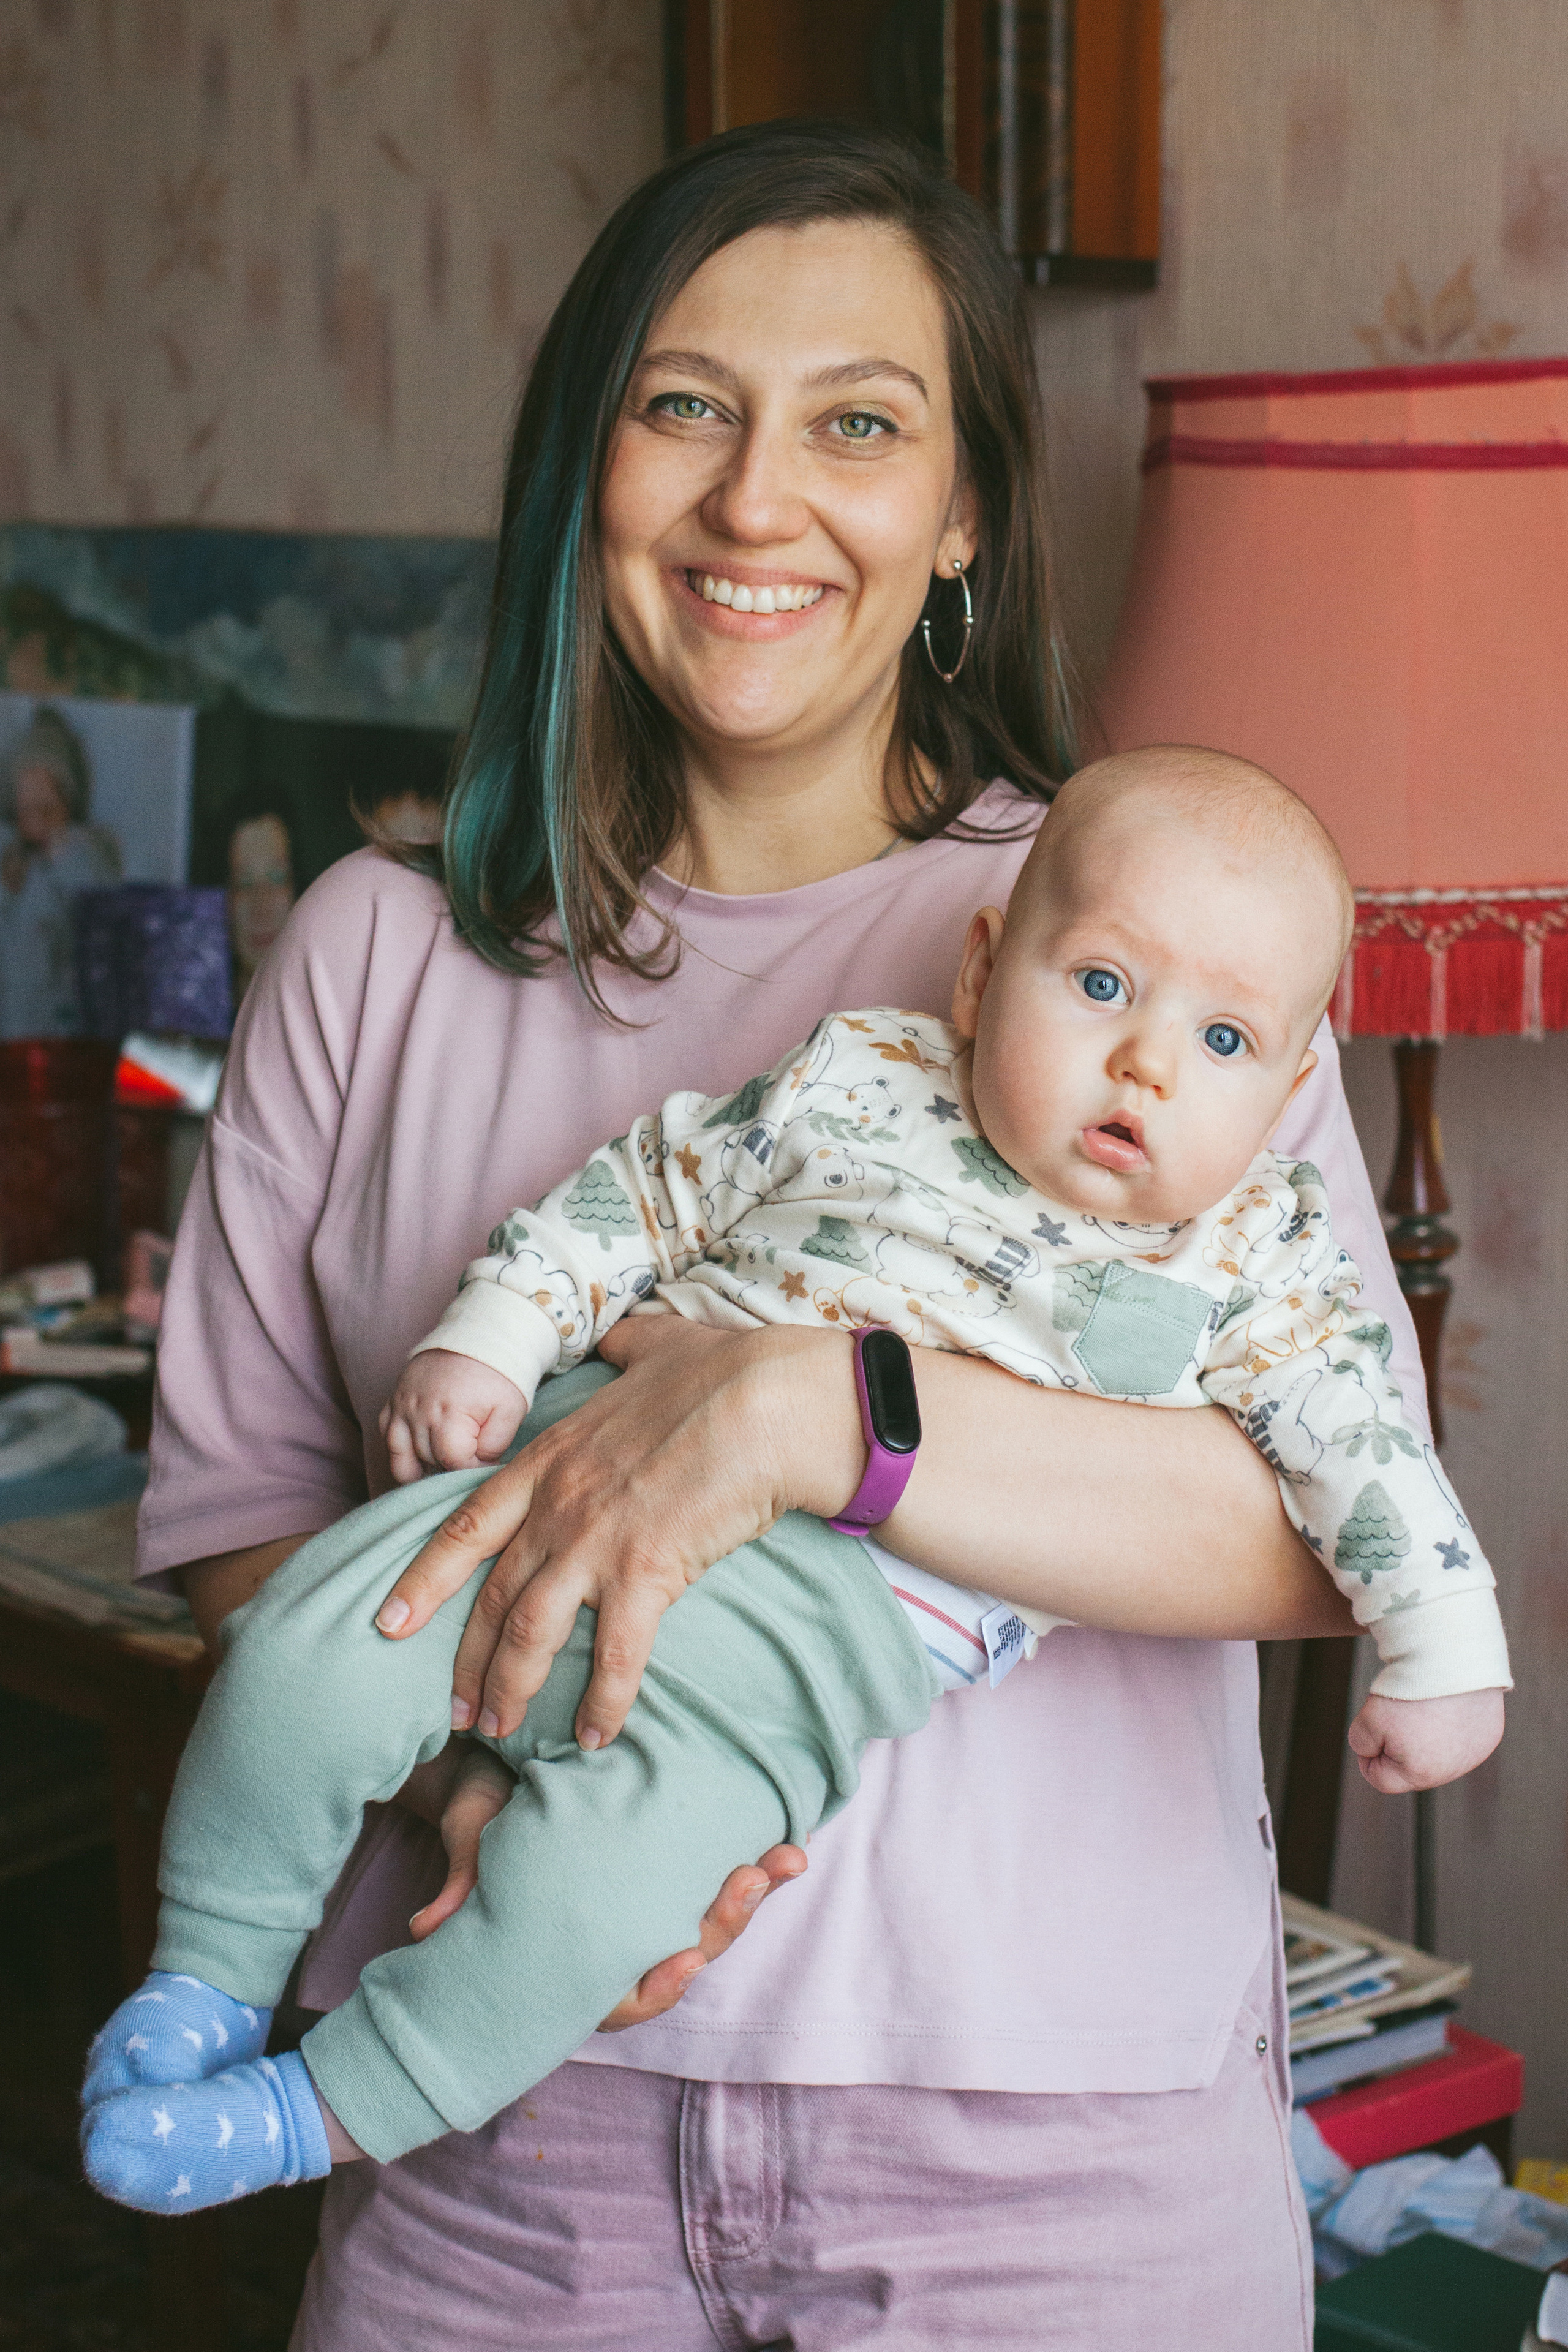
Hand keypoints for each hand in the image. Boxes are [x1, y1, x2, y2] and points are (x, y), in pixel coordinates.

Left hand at [373, 1316, 863, 1749]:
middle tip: (453, 1710)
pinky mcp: (647, 1571)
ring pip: (530, 1630)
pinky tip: (597, 1738)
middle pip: (491, 1595)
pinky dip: (601, 1702)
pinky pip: (613, 1655)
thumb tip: (625, 1339)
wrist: (773, 1399)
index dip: (423, 1580)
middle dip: (465, 1660)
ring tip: (499, 1730)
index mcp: (550, 1457)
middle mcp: (558, 1504)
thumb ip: (625, 1348)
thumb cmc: (724, 1370)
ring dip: (511, 1688)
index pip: (464, 1526)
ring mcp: (596, 1539)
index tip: (389, 1622)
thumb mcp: (654, 1345)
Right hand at [379, 1349, 528, 1484]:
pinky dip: (400, 1450)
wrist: (479, 1336)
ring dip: (424, 1464)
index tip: (486, 1460)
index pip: (453, 1462)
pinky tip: (419, 1454)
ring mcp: (402, 1406)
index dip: (472, 1468)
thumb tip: (479, 1466)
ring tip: (446, 1460)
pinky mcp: (394, 1400)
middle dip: (451, 1465)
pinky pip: (386, 1436)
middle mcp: (418, 1411)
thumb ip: (494, 1445)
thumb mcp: (510, 1410)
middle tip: (470, 1456)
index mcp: (449, 1413)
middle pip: (428, 1460)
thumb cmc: (498, 1374)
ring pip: (401, 1456)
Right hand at [402, 1741, 807, 2026]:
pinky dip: (755, 1864)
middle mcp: (619, 1937)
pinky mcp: (670, 1862)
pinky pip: (717, 1874)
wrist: (501, 1767)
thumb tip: (430, 1925)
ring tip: (788, 1858)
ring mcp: (649, 1902)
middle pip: (683, 1955)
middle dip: (724, 1924)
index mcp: (574, 1954)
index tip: (680, 1964)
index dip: (654, 1989)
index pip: (621, 1995)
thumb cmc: (484, 1819)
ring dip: (755, 1894)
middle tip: (753, 1880)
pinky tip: (789, 1841)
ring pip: (710, 1920)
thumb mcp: (472, 1843)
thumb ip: (464, 1883)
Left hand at [1348, 1687, 1504, 1792]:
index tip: (1370, 1727)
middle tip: (1400, 1711)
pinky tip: (1448, 1702)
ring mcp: (1476, 1752)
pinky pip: (1462, 1736)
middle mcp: (1454, 1770)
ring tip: (1426, 1705)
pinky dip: (1451, 1723)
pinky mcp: (1490, 1734)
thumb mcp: (1368, 1720)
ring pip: (1438, 1752)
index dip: (1367, 1753)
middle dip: (1398, 1744)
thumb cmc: (1406, 1693)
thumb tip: (1372, 1752)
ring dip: (1426, 1735)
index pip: (1382, 1779)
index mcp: (1422, 1774)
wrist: (1450, 1659)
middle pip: (1411, 1766)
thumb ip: (1363, 1744)